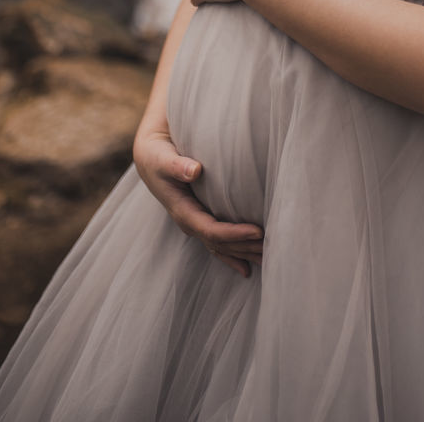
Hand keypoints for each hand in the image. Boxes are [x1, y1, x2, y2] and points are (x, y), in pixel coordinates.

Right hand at [133, 127, 263, 278]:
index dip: (234, 233)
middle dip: (245, 247)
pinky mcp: (200, 219)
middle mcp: (189, 222)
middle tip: (273, 247)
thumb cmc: (157, 156)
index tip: (258, 231)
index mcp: (182, 210)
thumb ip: (177, 165)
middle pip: (220, 243)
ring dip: (243, 253)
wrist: (150, 158)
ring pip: (221, 246)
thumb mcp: (163, 158)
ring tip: (268, 258)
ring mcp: (195, 223)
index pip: (211, 230)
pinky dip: (233, 254)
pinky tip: (246, 267)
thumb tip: (195, 171)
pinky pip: (218, 242)